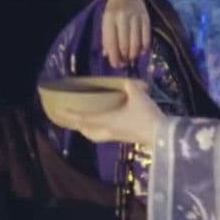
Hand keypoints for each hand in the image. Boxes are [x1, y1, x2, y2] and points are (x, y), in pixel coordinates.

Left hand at [50, 79, 164, 147]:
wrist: (162, 135)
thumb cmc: (147, 115)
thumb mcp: (138, 94)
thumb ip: (129, 85)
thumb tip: (125, 81)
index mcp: (106, 120)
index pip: (82, 118)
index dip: (68, 115)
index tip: (57, 111)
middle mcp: (107, 130)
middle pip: (85, 130)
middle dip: (76, 124)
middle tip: (69, 115)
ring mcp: (114, 136)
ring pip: (94, 134)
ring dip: (86, 128)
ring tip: (83, 120)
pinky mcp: (122, 138)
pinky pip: (102, 135)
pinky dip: (96, 129)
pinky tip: (102, 122)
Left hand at [102, 0, 150, 67]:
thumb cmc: (113, 10)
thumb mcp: (105, 21)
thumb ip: (106, 38)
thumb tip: (108, 56)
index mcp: (109, 19)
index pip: (111, 42)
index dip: (114, 57)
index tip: (116, 65)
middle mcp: (122, 18)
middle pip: (124, 44)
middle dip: (124, 57)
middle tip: (125, 63)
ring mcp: (135, 17)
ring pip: (136, 42)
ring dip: (134, 54)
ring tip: (132, 58)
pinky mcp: (146, 17)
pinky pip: (146, 36)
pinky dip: (145, 46)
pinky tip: (142, 51)